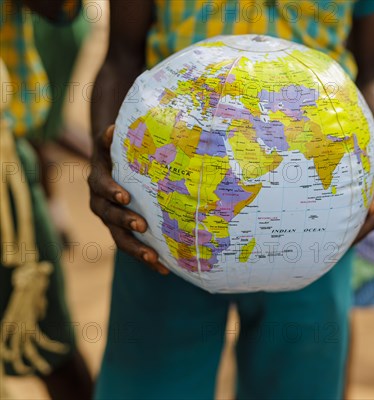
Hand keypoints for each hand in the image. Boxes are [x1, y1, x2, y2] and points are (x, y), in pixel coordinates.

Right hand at [88, 125, 168, 273]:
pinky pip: (133, 247)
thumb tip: (112, 128)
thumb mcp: (111, 143)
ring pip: (119, 237)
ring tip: (154, 259)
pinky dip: (147, 258)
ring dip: (136, 249)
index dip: (111, 191)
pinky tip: (165, 269)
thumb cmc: (117, 151)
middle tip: (142, 226)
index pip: (102, 187)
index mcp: (98, 181)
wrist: (110, 165)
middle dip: (124, 222)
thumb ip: (110, 138)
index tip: (123, 196)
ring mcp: (111, 220)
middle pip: (109, 216)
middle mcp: (100, 203)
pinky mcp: (122, 232)